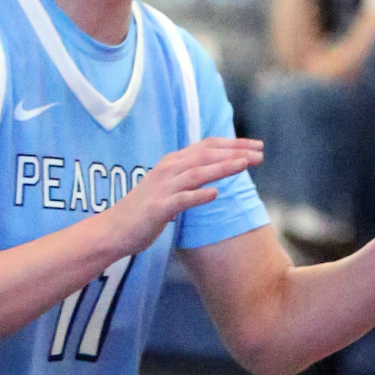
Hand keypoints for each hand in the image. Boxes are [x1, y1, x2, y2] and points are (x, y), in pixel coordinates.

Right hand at [101, 137, 262, 255]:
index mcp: (173, 162)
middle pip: (207, 155)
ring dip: (222, 167)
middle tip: (261, 153)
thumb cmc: (144, 211)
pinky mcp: (157, 208)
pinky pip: (181, 200)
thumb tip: (213, 174)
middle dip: (235, 152)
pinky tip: (215, 194)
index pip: (208, 146)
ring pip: (197, 173)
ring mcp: (162, 188)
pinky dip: (198, 195)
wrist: (113, 230)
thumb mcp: (169, 187)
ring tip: (245, 165)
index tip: (257, 146)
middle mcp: (168, 169)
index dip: (234, 144)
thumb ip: (189, 178)